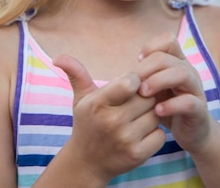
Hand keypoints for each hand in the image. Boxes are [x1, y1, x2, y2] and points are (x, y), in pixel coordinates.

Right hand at [53, 54, 165, 184]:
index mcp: (98, 104)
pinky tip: (142, 134)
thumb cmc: (87, 123)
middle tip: (136, 102)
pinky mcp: (137, 155)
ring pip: (156, 115)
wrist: (86, 163)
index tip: (130, 86)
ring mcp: (125, 140)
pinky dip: (155, 134)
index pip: (129, 82)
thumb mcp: (81, 98)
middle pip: (147, 97)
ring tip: (138, 118)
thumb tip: (58, 57)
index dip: (135, 80)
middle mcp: (111, 122)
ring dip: (151, 115)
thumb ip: (76, 73)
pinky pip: (160, 135)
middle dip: (145, 97)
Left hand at [133, 33, 212, 152]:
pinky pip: (189, 102)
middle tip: (133, 84)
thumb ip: (136, 79)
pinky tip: (157, 111)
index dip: (151, 47)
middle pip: (169, 57)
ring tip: (143, 93)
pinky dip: (172, 105)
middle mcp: (188, 72)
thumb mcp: (150, 90)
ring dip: (159, 81)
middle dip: (147, 67)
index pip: (168, 40)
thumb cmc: (165, 107)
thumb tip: (107, 74)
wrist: (191, 133)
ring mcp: (195, 90)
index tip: (136, 62)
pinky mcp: (199, 110)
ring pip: (183, 74)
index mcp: (176, 63)